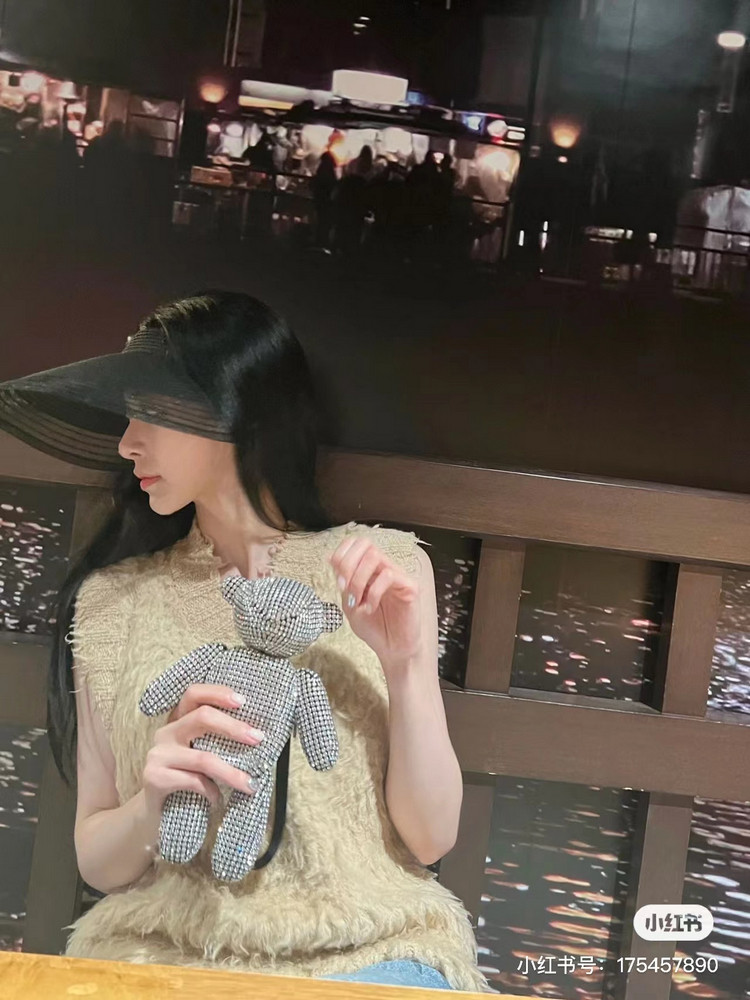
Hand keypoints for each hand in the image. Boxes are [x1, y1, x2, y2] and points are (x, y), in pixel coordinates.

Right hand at [141, 684, 264, 820]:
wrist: (156, 815)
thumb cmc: (187, 781)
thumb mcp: (202, 755)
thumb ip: (218, 741)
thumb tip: (256, 735)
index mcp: (178, 721)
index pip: (194, 694)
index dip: (218, 693)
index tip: (243, 701)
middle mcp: (166, 732)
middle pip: (202, 716)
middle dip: (234, 727)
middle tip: (257, 739)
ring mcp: (158, 754)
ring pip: (203, 757)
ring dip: (231, 773)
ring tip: (250, 784)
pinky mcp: (153, 777)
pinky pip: (193, 781)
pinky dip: (212, 791)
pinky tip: (217, 799)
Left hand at [329, 537, 423, 676]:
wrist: (392, 650)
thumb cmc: (374, 629)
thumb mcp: (349, 604)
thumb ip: (343, 582)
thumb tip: (332, 558)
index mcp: (370, 570)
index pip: (357, 544)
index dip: (342, 554)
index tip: (338, 580)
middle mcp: (385, 568)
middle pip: (365, 544)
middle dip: (348, 565)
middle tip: (345, 588)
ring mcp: (398, 575)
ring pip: (374, 556)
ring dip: (358, 580)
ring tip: (357, 601)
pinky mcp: (410, 586)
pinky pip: (388, 576)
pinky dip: (373, 592)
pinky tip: (370, 607)